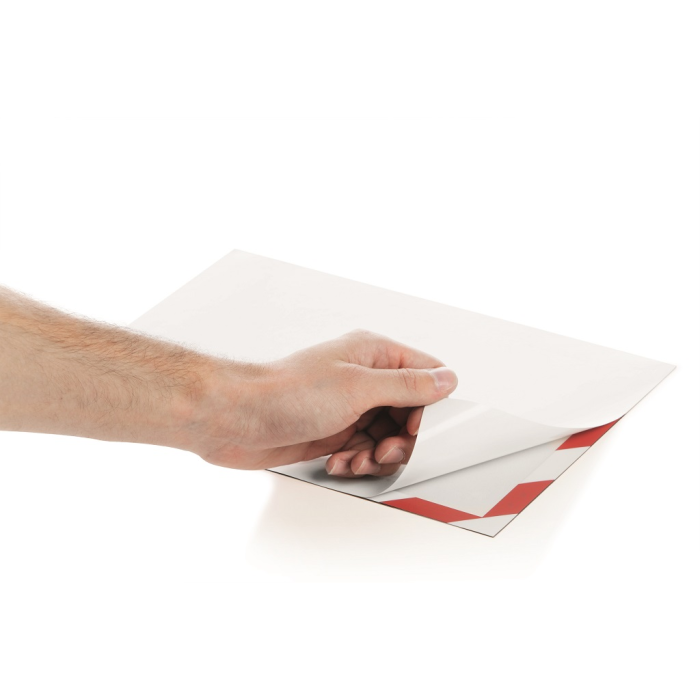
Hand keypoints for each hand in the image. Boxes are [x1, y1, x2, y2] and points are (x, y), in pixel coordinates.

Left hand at [190, 330, 457, 474]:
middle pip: (409, 413)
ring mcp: (348, 407)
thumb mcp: (358, 387)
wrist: (236, 418)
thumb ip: (407, 385)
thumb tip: (446, 379)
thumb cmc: (286, 393)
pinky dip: (357, 461)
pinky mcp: (333, 431)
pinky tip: (339, 461)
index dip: (429, 407)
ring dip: (377, 455)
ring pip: (387, 436)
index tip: (417, 430)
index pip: (426, 376)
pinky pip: (363, 450)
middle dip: (401, 439)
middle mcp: (364, 379)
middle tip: (383, 450)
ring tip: (356, 457)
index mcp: (374, 354)